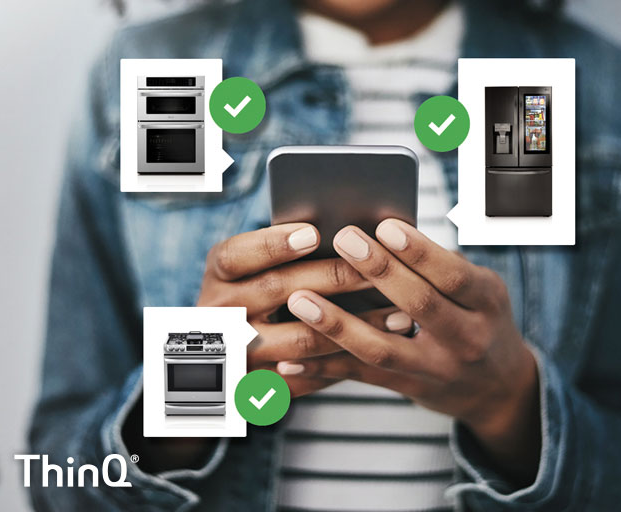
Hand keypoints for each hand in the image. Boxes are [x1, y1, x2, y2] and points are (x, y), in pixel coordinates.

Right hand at [195, 223, 397, 395]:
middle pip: (278, 290)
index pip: (237, 255)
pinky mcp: (262, 387)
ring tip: (401, 314)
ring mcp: (241, 353)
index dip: (273, 244)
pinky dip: (351, 360)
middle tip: (381, 268)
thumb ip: (287, 253)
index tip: (314, 233)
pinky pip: (311, 375)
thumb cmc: (257, 293)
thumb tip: (351, 234)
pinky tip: (385, 347)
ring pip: (302, 339)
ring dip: (356, 325)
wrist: (229, 355)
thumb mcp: (253, 269)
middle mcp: (222, 313)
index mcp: (220, 276)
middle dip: (335, 277)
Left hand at [278, 219, 541, 480]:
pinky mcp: (410, 387)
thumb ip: (442, 266)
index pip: (453, 275)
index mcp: (487, 302)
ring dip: (337, 324)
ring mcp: (437, 368)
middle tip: (344, 240)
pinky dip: (323, 368)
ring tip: (300, 299)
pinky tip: (290, 360)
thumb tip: (386, 231)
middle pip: (419, 304)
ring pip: (382, 348)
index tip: (385, 226)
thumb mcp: (482, 290)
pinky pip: (362, 376)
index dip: (419, 251)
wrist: (500, 387)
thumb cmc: (482, 321)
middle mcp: (467, 338)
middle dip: (379, 270)